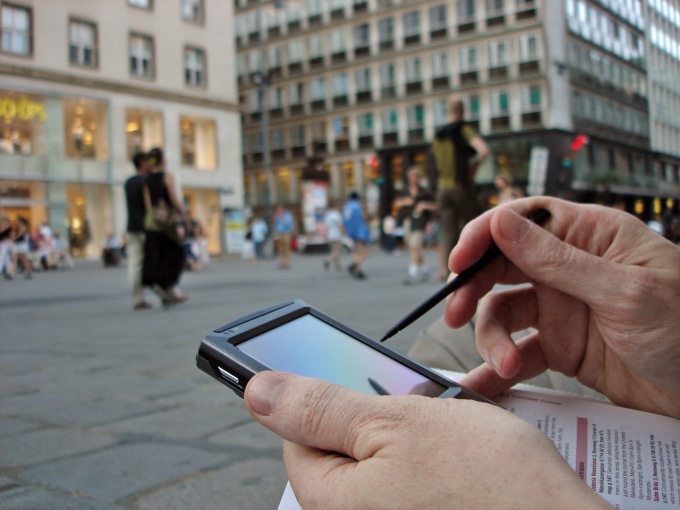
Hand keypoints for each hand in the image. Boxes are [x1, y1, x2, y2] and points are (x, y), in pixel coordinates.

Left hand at [245, 372, 609, 509]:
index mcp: (332, 500)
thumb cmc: (489, 480)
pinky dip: (428, 455)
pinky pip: (409, 479)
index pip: (295, 436)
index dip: (325, 398)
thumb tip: (257, 392)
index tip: (354, 379)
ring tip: (448, 431)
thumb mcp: (395, 423)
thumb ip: (320, 408)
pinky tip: (460, 449)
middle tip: (415, 407)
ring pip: (379, 459)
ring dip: (408, 432)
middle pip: (340, 449)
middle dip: (375, 416)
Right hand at [445, 197, 679, 418]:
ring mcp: (561, 308)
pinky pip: (517, 352)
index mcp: (589, 235)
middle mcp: (568, 268)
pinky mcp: (560, 346)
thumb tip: (500, 224)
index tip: (457, 263)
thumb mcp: (625, 292)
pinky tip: (486, 386)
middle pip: (500, 266)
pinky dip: (497, 368)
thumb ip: (558, 260)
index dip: (483, 235)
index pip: (522, 220)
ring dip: (492, 339)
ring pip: (503, 313)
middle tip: (455, 315)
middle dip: (473, 290)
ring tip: (504, 366)